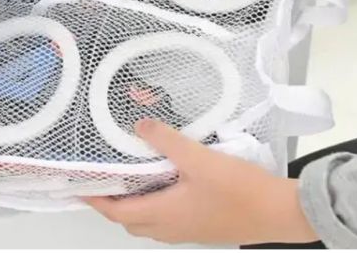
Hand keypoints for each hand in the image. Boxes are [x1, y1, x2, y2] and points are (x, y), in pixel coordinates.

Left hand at [83, 119, 317, 245]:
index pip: (117, 212)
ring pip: (148, 223)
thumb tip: (139, 125)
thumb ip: (168, 141)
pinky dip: (153, 206)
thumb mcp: (199, 159)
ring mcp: (187, 231)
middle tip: (105, 180)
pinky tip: (164, 184)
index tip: (78, 188)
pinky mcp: (201, 228)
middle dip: (112, 204)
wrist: (278, 213)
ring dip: (133, 206)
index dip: (96, 200)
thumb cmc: (236, 188)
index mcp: (164, 213)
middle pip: (130, 221)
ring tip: (129, 180)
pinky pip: (166, 221)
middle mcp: (170, 228)